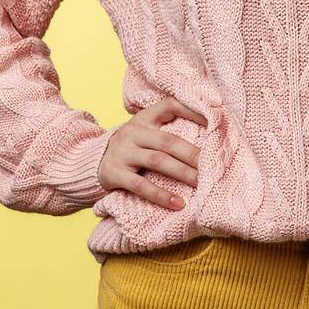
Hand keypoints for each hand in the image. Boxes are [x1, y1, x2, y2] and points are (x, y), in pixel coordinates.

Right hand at [96, 95, 208, 209]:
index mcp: (144, 118)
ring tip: (201, 183)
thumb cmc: (132, 148)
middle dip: (193, 154)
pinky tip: (179, 204)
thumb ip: (168, 131)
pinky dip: (161, 196)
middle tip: (213, 166)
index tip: (215, 120)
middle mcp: (133, 132)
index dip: (192, 110)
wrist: (93, 162)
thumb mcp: (145, 133)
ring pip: (157, 161)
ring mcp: (122, 152)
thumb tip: (210, 139)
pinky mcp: (114, 173)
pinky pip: (141, 185)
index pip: (170, 105)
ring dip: (182, 173)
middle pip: (168, 141)